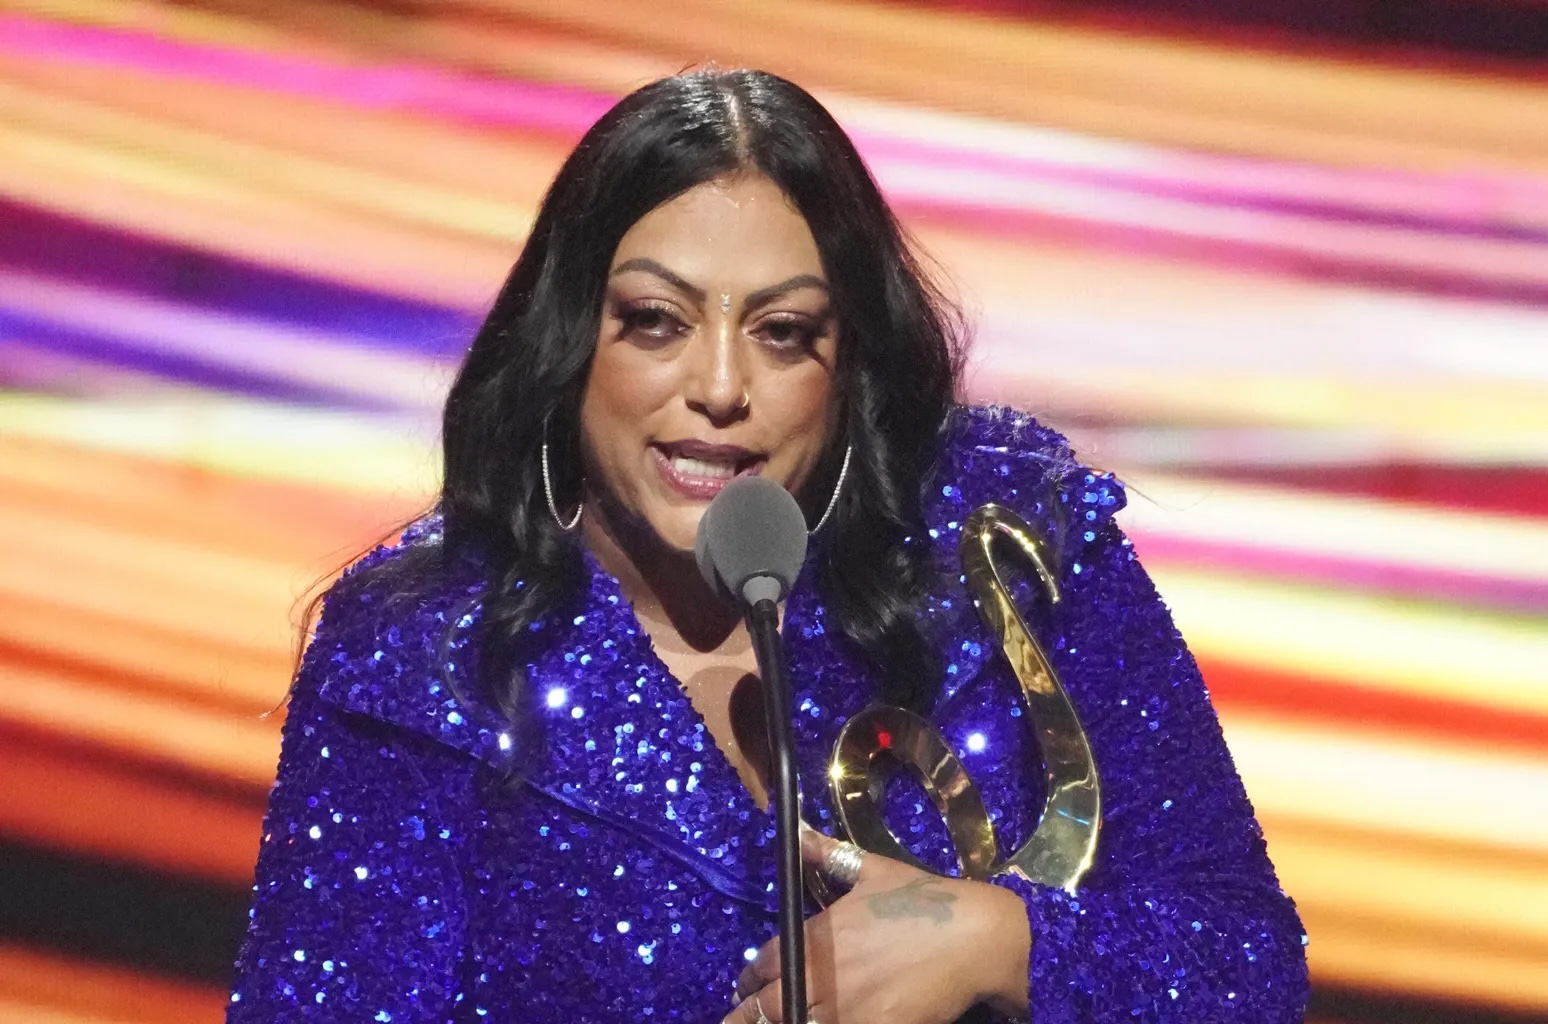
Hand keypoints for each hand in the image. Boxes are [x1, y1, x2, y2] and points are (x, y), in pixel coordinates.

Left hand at [723, 828, 1030, 1023]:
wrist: (976, 935)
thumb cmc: (925, 900)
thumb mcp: (873, 869)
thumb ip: (830, 855)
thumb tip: (801, 833)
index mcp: (816, 934)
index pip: (763, 963)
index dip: (751, 978)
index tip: (748, 987)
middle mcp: (819, 974)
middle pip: (764, 1007)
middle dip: (749, 1014)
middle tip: (745, 1017)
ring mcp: (842, 1008)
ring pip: (790, 1022)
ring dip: (780, 1022)